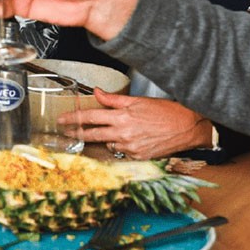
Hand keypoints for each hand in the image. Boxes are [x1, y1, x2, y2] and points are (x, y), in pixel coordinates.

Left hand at [58, 89, 211, 159]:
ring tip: (107, 131)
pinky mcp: (137, 157)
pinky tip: (127, 138)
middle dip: (77, 132)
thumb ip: (114, 99)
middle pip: (92, 134)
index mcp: (122, 117)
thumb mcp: (138, 100)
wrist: (187, 128)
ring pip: (106, 144)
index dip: (73, 118)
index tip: (61, 119)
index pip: (90, 117)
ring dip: (102, 138)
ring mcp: (130, 148)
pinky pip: (120, 152)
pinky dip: (119, 145)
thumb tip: (96, 92)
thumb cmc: (165, 111)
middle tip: (66, 131)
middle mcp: (123, 134)